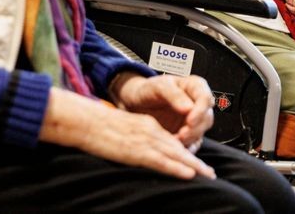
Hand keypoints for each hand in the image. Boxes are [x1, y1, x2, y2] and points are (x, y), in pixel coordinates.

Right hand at [38, 88, 215, 179]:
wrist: (85, 120)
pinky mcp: (137, 150)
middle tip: (210, 173)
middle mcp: (151, 130)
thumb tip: (142, 150)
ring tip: (206, 175)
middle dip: (195, 162)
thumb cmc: (98, 125)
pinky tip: (188, 173)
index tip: (198, 164)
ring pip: (175, 154)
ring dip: (193, 166)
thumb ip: (136, 137)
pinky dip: (176, 166)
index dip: (187, 153)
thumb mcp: (123, 128)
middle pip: (178, 148)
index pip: (172, 141)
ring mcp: (145, 140)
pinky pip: (161, 160)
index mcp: (147, 125)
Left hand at [113, 73, 214, 148]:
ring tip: (175, 141)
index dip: (200, 111)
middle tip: (181, 134)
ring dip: (190, 139)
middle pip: (206, 117)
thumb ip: (174, 95)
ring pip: (201, 132)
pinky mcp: (187, 133)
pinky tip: (176, 149)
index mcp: (194, 87)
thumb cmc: (148, 90)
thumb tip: (189, 108)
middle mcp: (196, 103)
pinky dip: (186, 148)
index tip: (190, 120)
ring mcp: (193, 119)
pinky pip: (193, 143)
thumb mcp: (158, 87)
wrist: (136, 103)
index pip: (206, 98)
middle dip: (195, 128)